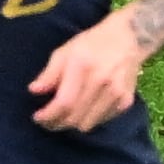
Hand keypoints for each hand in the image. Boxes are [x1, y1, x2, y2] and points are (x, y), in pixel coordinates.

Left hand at [28, 17, 151, 131]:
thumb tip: (34, 91)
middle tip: (48, 121)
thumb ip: (49, 73)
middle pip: (74, 118)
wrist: (128, 39)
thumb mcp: (66, 51)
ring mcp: (116, 94)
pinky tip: (84, 109)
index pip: (64, 103)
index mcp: (82, 66)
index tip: (38, 118)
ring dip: (72, 124)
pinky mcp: (125, 102)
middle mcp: (101, 82)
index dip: (48, 116)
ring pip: (87, 124)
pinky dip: (89, 119)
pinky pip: (101, 121)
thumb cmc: (92, 44)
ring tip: (64, 116)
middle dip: (56, 124)